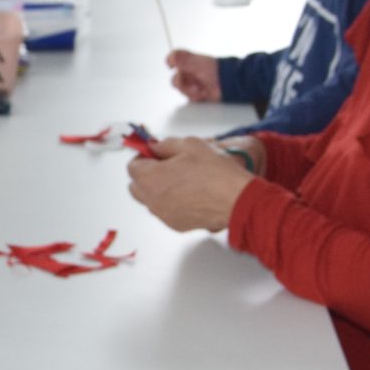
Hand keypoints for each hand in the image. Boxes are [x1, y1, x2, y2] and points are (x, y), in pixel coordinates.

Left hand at [125, 136, 255, 233]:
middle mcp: (153, 200)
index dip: (143, 157)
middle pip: (136, 186)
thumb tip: (155, 147)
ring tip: (183, 179)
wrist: (236, 200)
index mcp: (151, 179)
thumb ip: (165, 145)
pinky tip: (190, 193)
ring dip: (158, 189)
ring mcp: (164, 215)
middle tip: (166, 165)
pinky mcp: (176, 225)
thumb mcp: (190, 145)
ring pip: (150, 200)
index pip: (132, 167)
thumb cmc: (216, 173)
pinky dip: (171, 202)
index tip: (155, 153)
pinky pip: (165, 210)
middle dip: (146, 175)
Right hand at [166, 49, 221, 101]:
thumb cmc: (216, 71)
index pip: (174, 59)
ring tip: (200, 89)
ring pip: (182, 89)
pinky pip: (189, 97)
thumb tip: (170, 58)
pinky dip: (195, 97)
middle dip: (182, 84)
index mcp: (189, 61)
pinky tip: (203, 94)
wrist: (228, 84)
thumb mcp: (197, 63)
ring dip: (190, 91)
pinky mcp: (197, 93)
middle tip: (191, 83)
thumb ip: (183, 60)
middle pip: (176, 79)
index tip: (172, 66)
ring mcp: (193, 83)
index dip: (171, 63)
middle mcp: (190, 72)